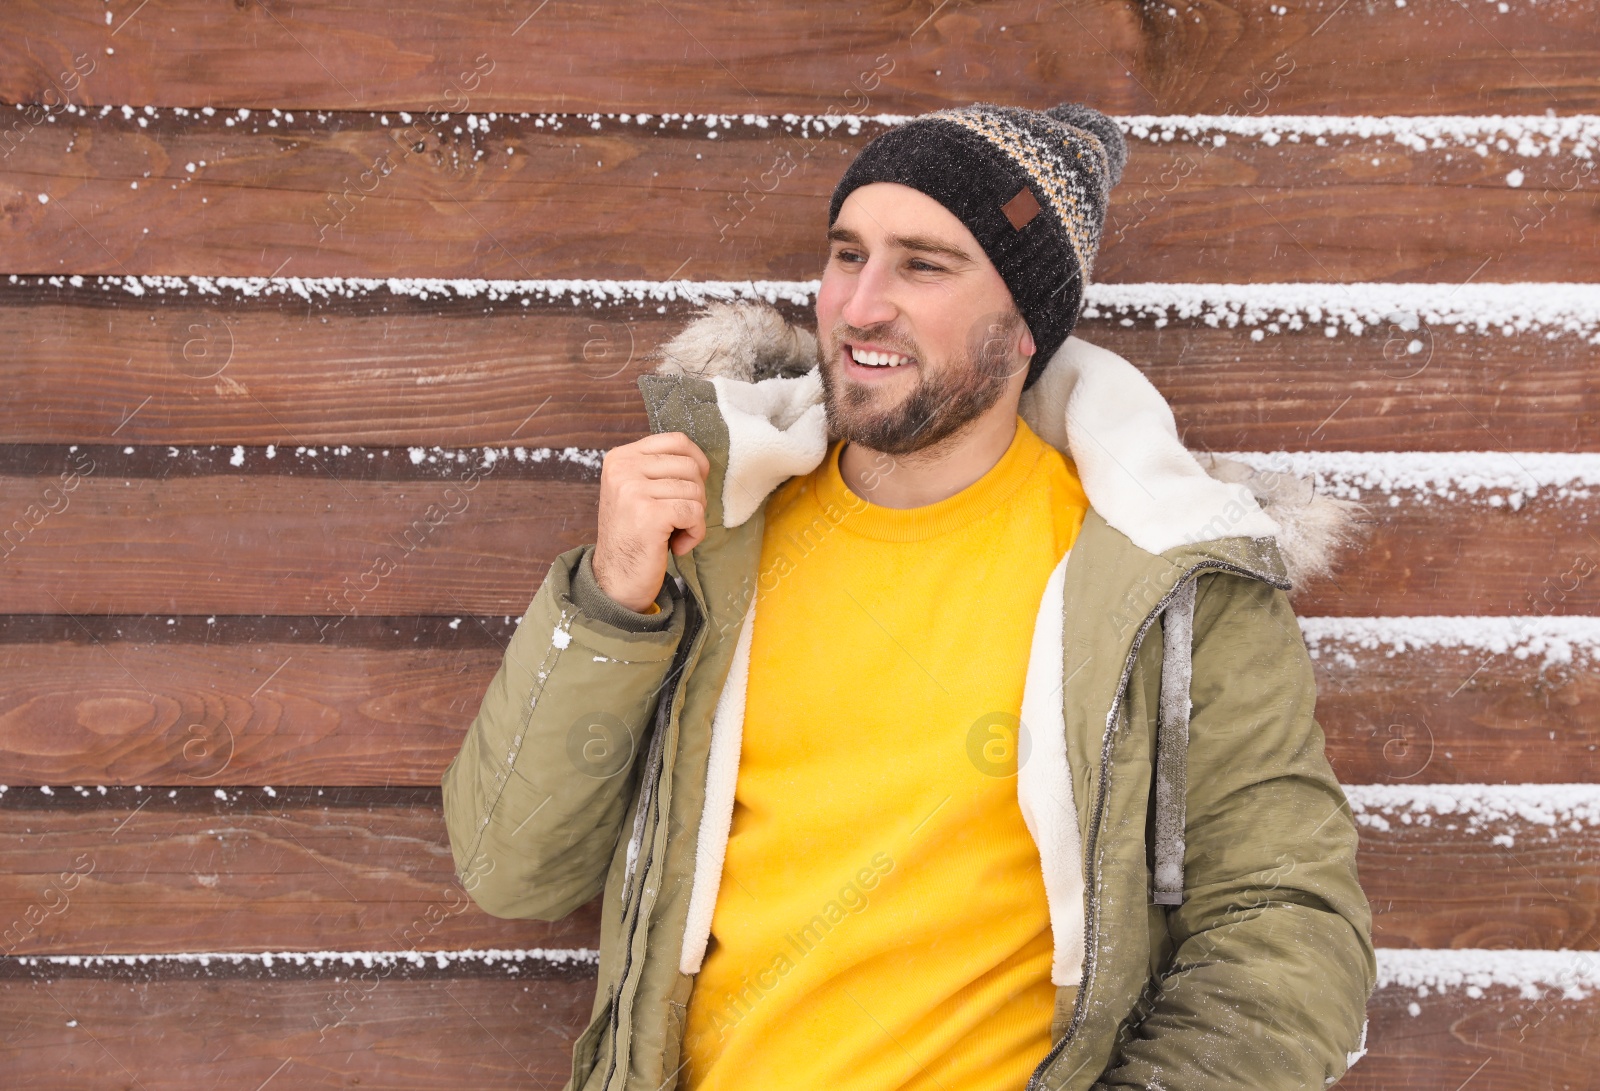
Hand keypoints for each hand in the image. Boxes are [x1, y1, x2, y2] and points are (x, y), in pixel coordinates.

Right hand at [591, 432, 710, 611]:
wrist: (616, 579)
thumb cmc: (634, 536)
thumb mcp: (638, 491)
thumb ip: (659, 471)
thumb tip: (700, 461)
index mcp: (621, 458)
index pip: (676, 440)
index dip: (696, 463)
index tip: (692, 486)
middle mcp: (623, 469)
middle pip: (690, 466)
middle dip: (695, 495)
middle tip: (678, 519)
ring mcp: (633, 490)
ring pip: (695, 491)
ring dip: (694, 518)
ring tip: (673, 533)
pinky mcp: (649, 514)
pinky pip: (694, 513)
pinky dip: (695, 533)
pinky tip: (676, 545)